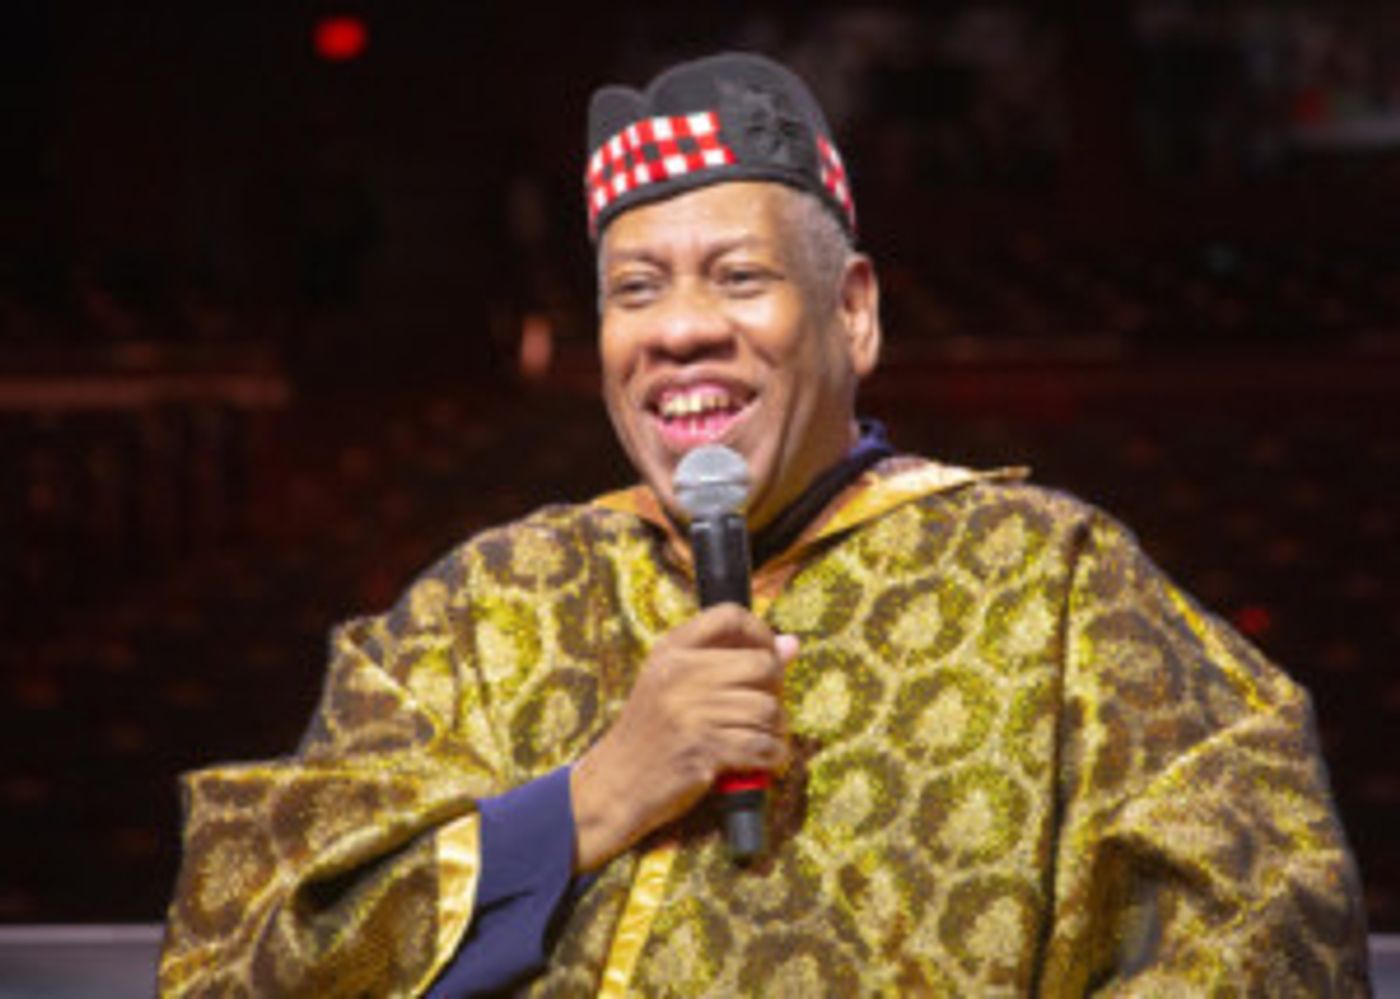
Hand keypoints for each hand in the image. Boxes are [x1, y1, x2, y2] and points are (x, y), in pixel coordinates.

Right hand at [570, 604, 797, 871]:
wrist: (617, 782)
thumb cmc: (653, 732)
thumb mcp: (677, 684)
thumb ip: (730, 660)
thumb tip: (791, 645)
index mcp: (671, 651)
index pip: (729, 616)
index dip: (759, 631)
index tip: (764, 654)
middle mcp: (680, 674)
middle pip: (762, 663)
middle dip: (776, 688)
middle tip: (765, 708)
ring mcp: (691, 711)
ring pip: (767, 709)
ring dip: (775, 729)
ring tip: (761, 738)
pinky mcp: (704, 749)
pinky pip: (762, 745)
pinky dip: (771, 756)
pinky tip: (761, 759)